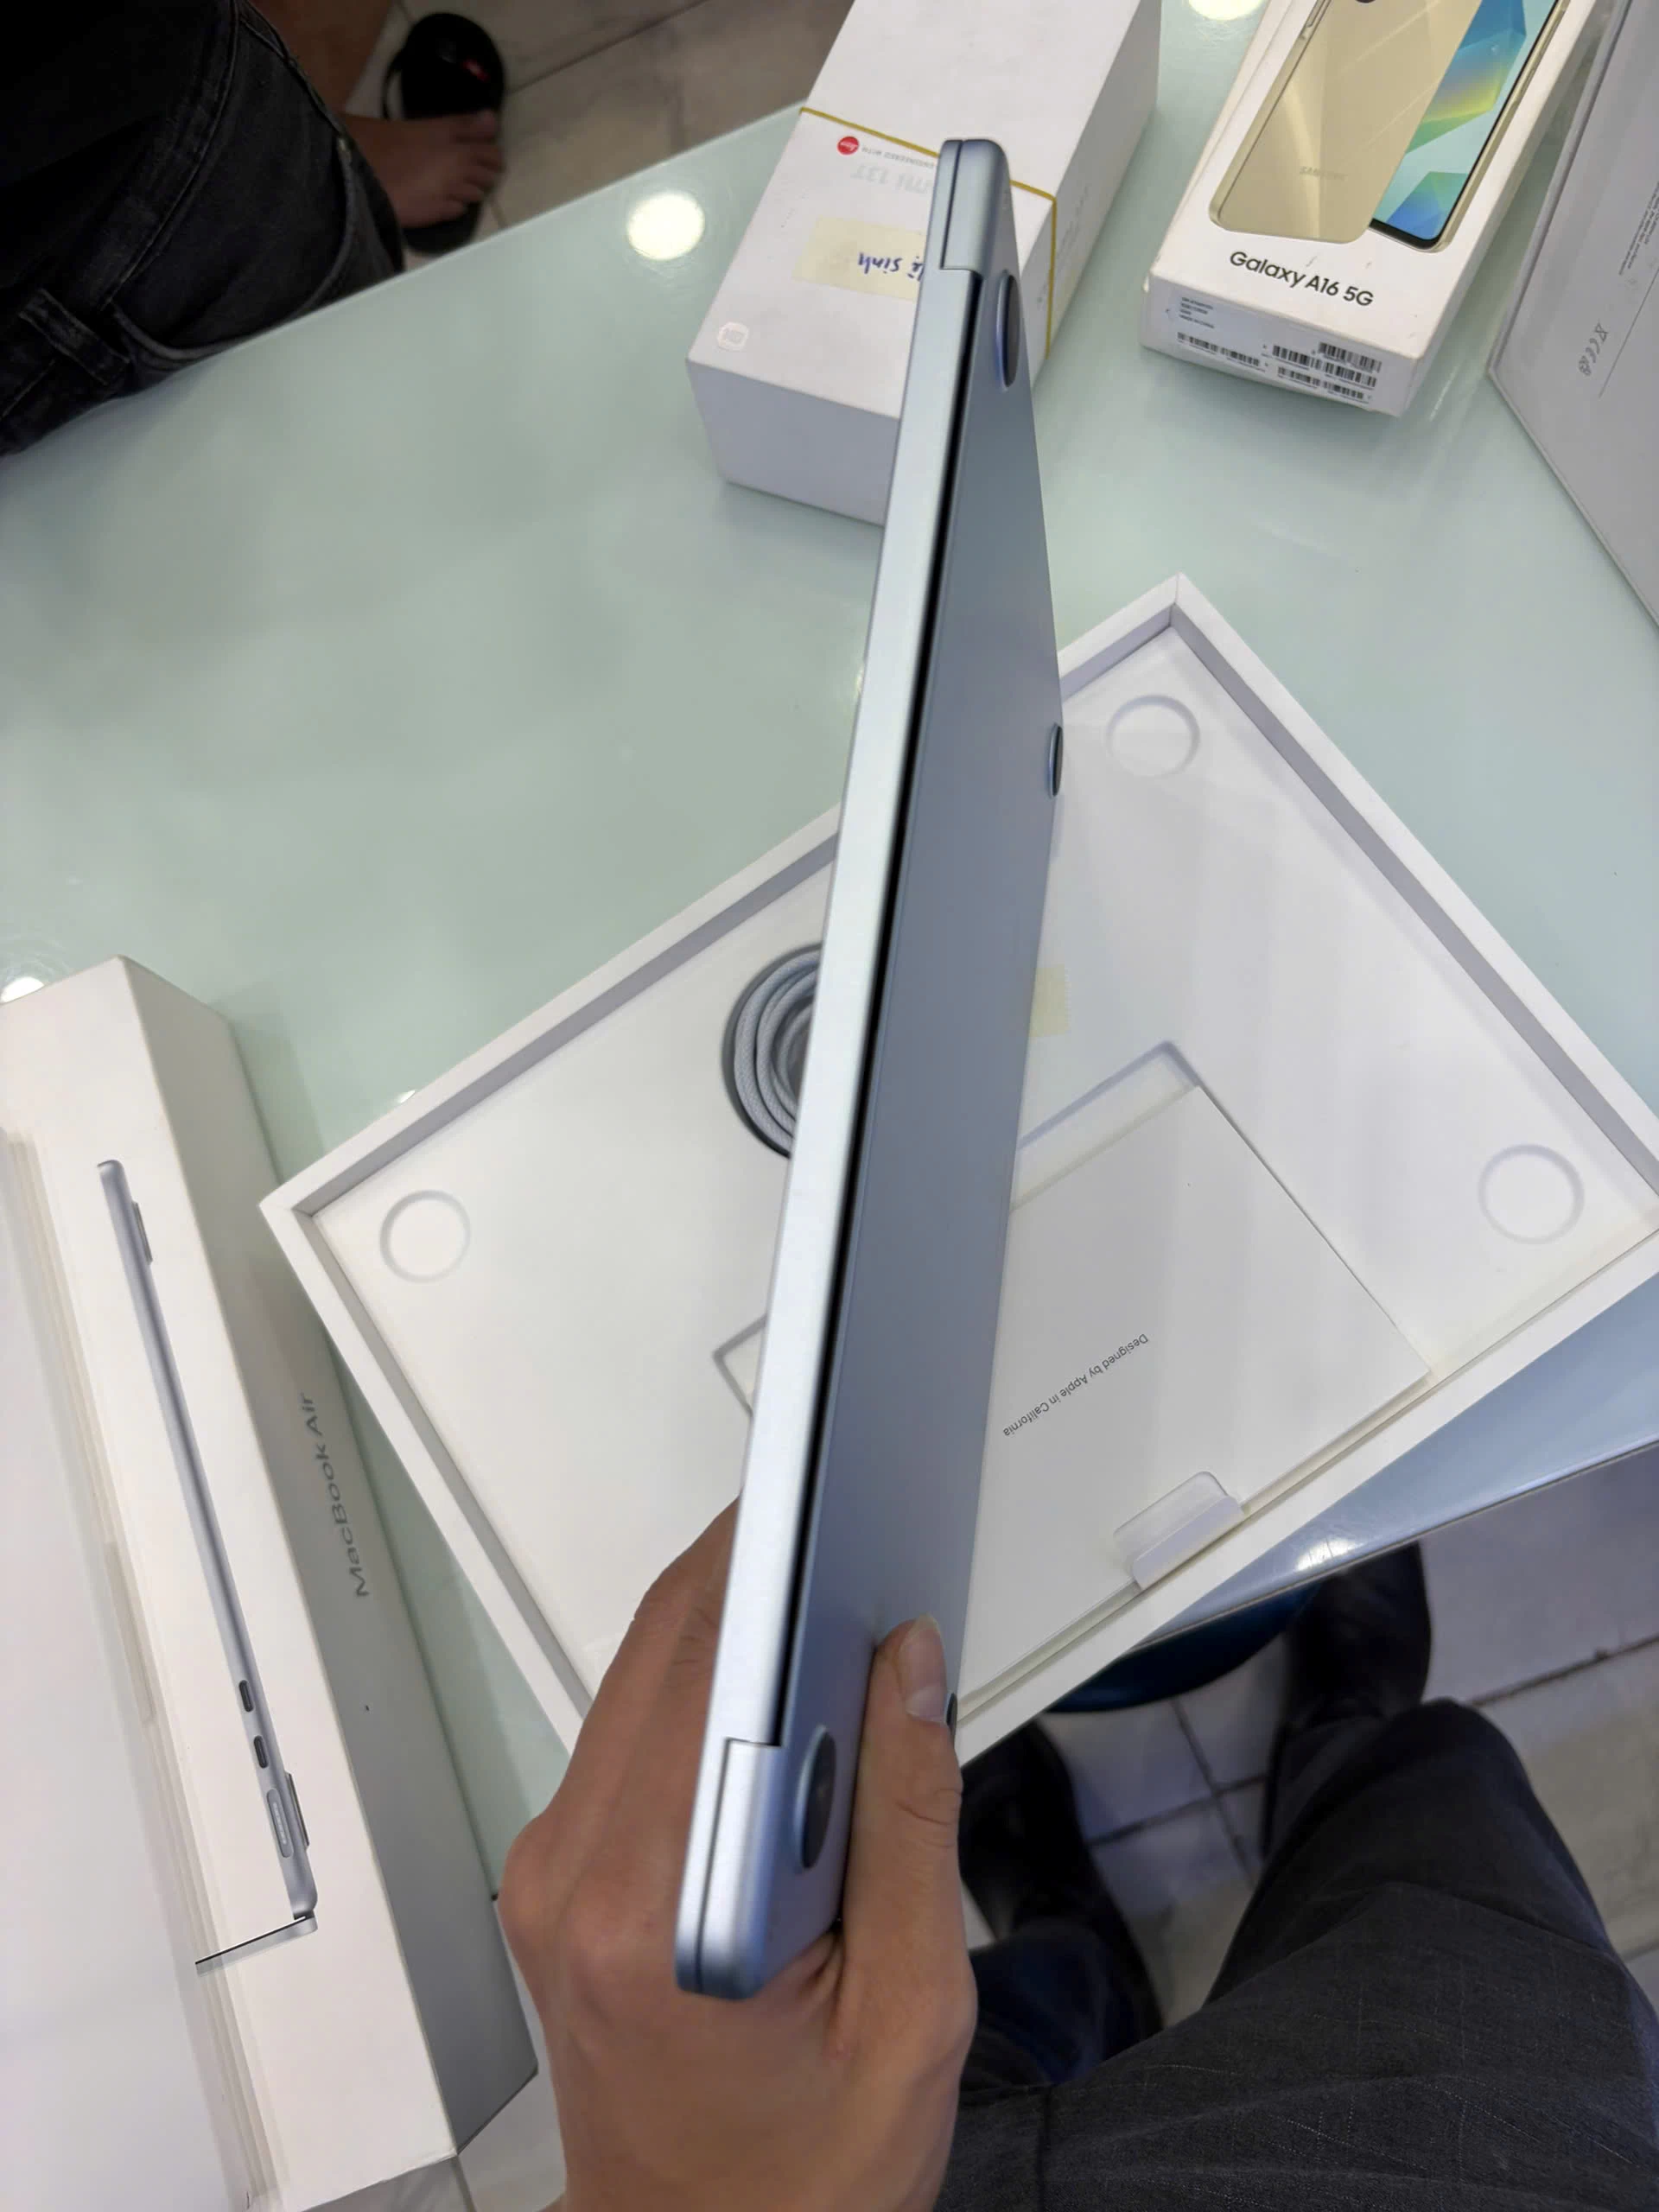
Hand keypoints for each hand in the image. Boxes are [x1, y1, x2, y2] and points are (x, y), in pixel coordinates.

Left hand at [500, 1508, 975, 2211]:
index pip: (703, 1675)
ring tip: (841, 1614)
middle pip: (663, 1656)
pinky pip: (633, 1735)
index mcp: (650, 1915)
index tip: (828, 1497)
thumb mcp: (913, 2012)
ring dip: (738, 1635)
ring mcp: (549, 1870)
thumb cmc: (807, 2177)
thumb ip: (911, 1823)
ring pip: (644, 1684)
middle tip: (859, 1533)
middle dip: (764, 1580)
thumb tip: (905, 1662)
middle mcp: (570, 1876)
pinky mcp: (557, 1873)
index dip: (767, 1570)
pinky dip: (709, 1696)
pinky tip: (787, 1701)